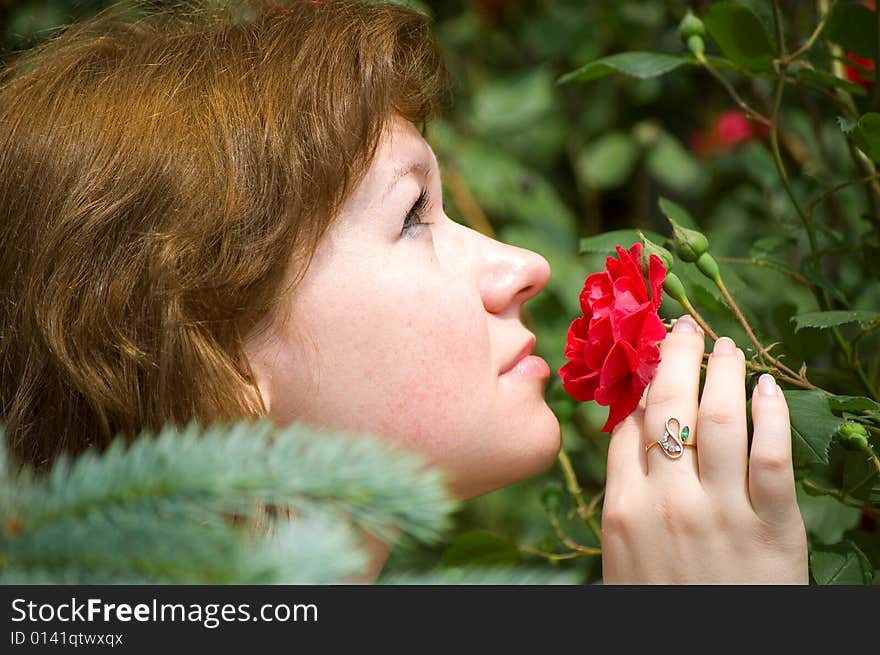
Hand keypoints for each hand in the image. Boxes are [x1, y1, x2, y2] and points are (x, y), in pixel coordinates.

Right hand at [600, 315, 807, 583]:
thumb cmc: (660, 604)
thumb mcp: (622, 554)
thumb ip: (624, 492)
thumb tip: (630, 431)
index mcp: (623, 508)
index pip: (628, 425)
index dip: (642, 383)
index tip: (652, 357)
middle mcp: (668, 502)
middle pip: (669, 407)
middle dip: (677, 356)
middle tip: (685, 325)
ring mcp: (722, 512)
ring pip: (720, 419)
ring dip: (723, 372)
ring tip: (726, 346)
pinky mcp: (773, 528)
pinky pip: (773, 457)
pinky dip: (771, 415)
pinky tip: (768, 390)